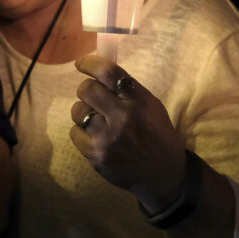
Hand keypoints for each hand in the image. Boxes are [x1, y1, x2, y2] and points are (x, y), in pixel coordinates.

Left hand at [69, 54, 186, 209]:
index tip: (81, 63)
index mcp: (138, 100)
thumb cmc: (157, 134)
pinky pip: (75, 133)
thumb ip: (127, 90)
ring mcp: (107, 138)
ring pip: (78, 111)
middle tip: (91, 95)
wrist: (163, 174)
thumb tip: (99, 70)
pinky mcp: (96, 155)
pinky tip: (95, 136)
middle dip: (86, 89)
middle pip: (87, 89)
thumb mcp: (150, 106)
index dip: (90, 63)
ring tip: (96, 119)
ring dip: (83, 112)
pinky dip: (82, 132)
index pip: (108, 72)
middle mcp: (122, 117)